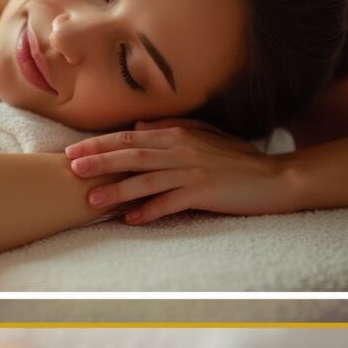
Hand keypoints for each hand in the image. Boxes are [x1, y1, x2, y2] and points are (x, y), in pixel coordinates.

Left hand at [64, 118, 293, 224]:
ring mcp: (192, 170)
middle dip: (99, 161)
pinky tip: (131, 220)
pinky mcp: (205, 191)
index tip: (73, 150)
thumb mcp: (203, 136)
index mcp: (177, 134)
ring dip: (117, 190)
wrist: (274, 177)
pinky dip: (150, 210)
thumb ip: (170, 129)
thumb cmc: (237, 158)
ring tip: (93, 201)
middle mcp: (180, 149)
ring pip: (146, 179)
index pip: (129, 138)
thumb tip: (138, 128)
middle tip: (72, 168)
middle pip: (131, 154)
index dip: (99, 143)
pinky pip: (171, 202)